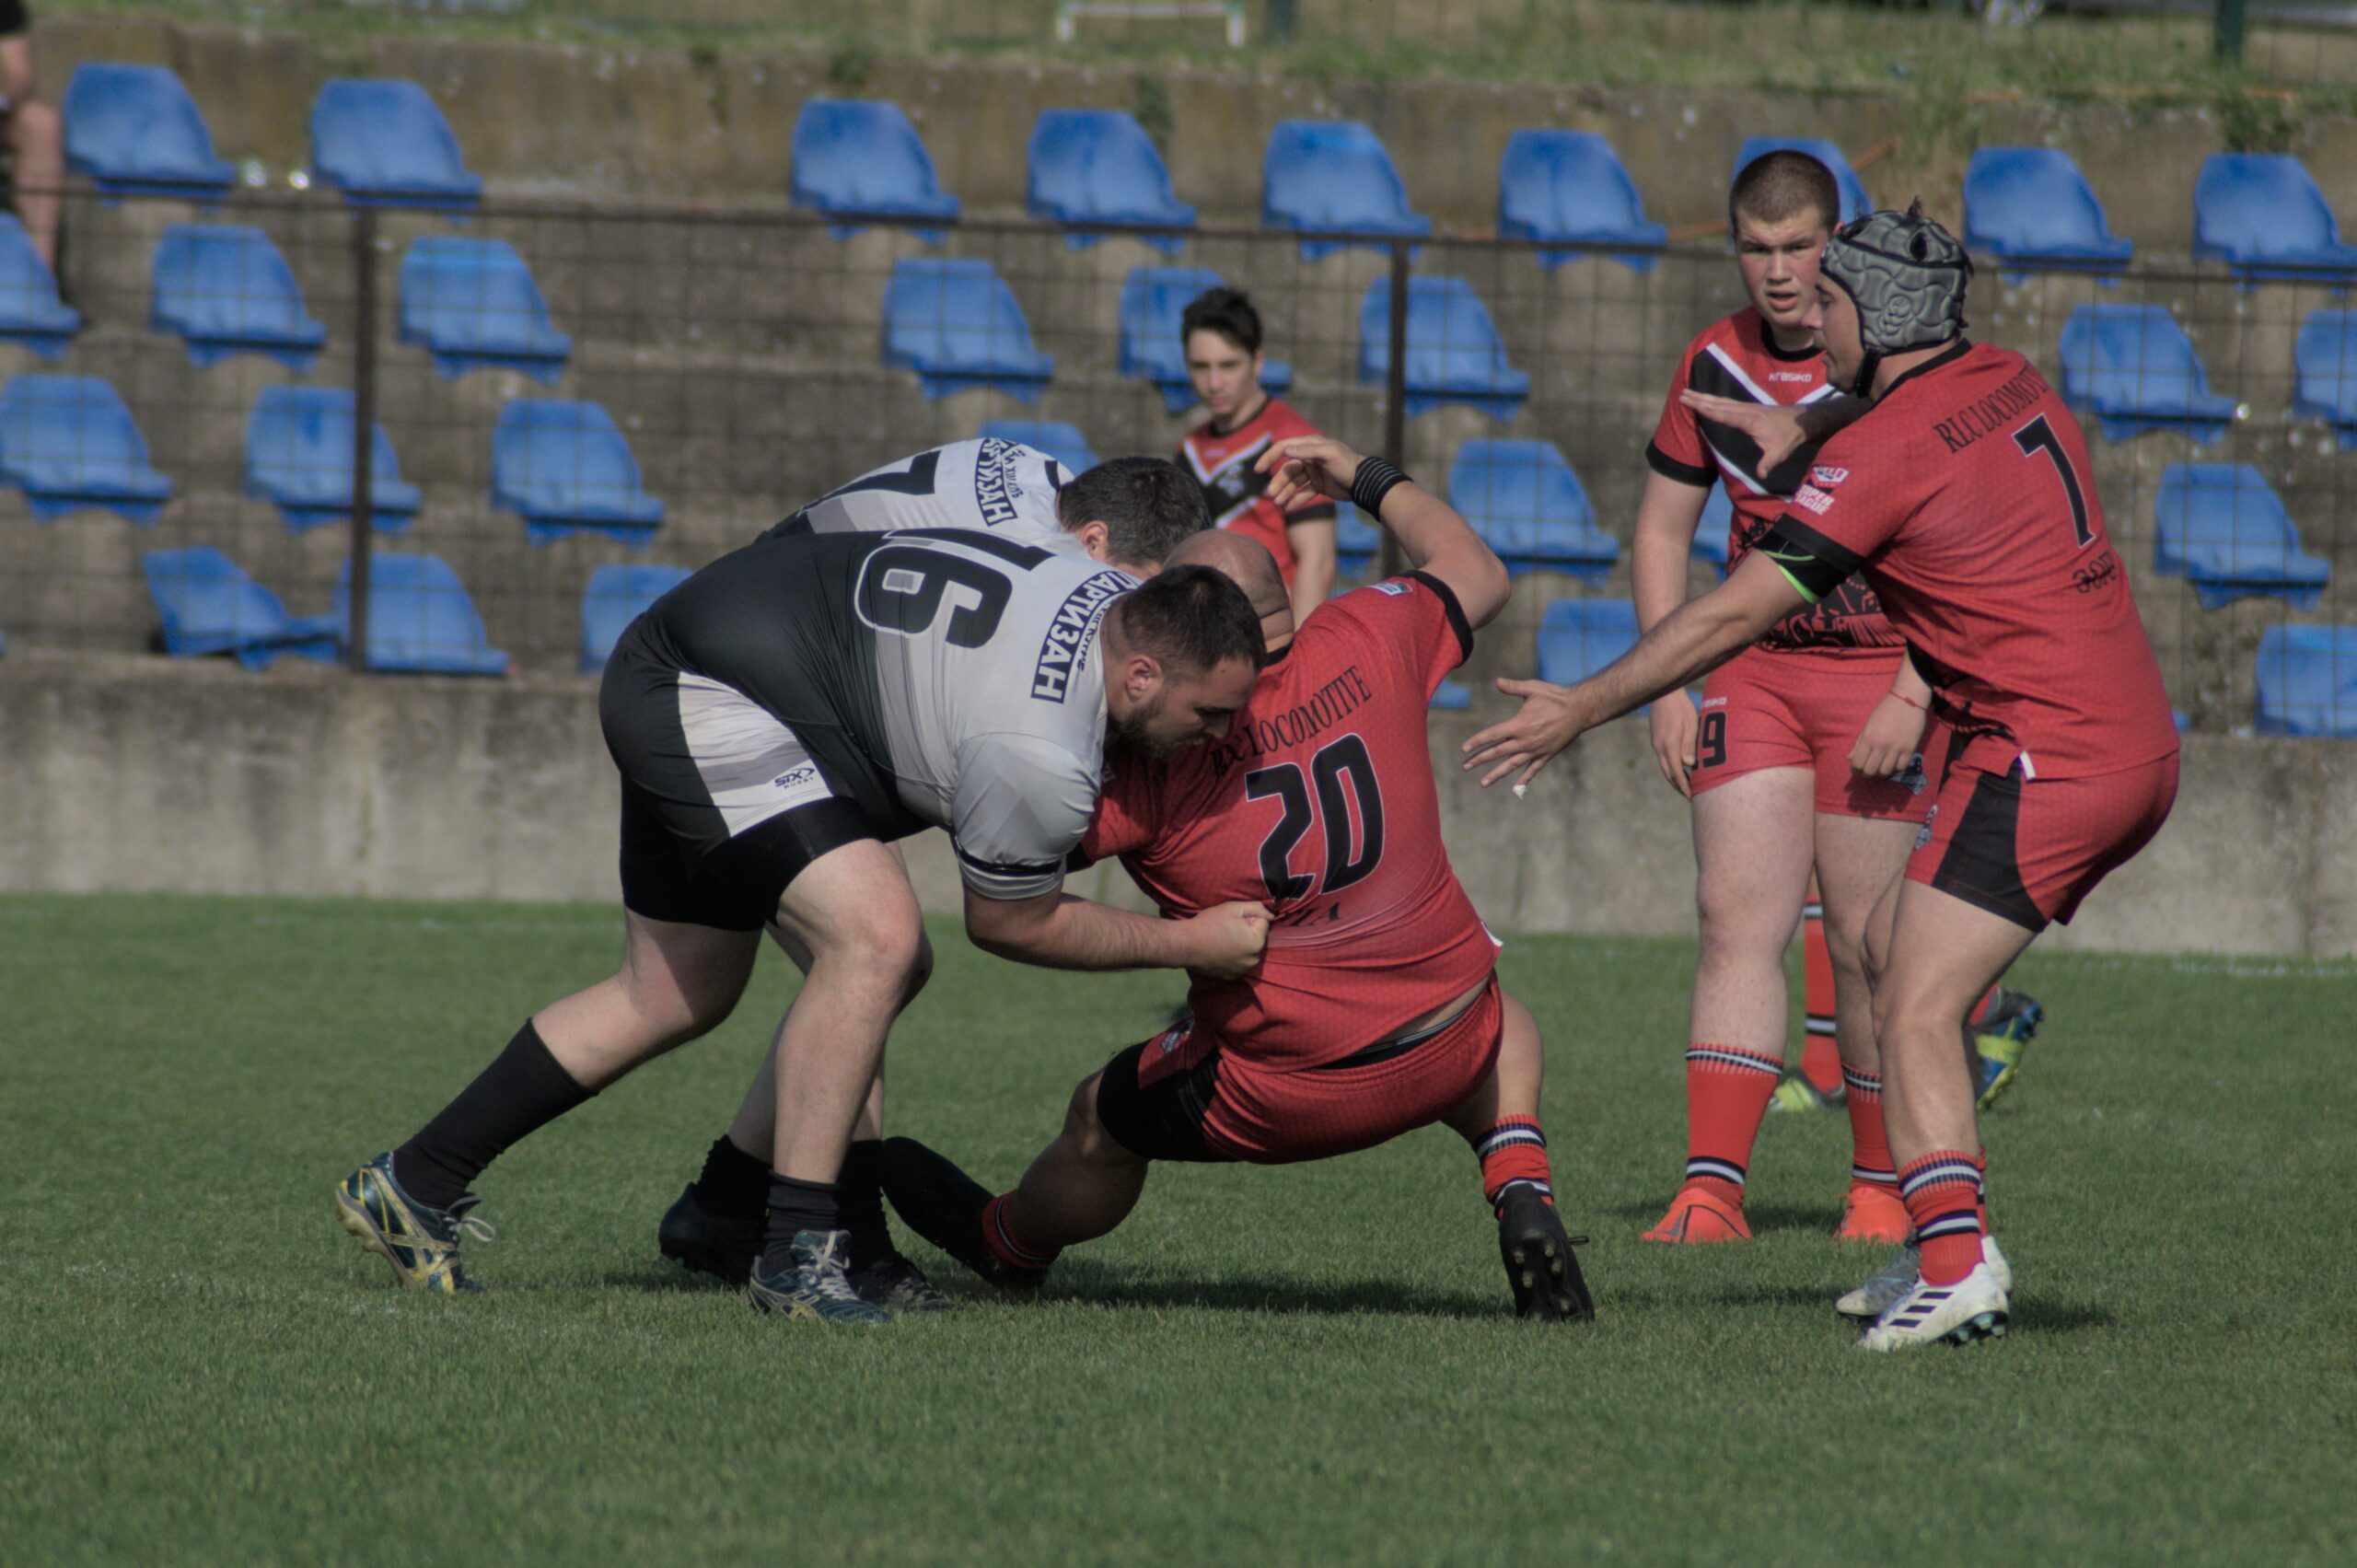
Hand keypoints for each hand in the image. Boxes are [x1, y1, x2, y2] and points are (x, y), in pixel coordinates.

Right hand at [1185, 899, 1270, 978]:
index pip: (1263, 923)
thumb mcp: (1234, 908)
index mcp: (1257, 943)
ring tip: (1222, 940)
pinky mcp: (1232, 976)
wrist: (1186, 945)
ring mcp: (1243, 970)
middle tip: (1227, 928)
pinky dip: (1234, 957)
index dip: (1248, 918)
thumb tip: (1271, 915)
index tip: (1233, 920)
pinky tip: (1220, 951)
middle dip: (1247, 932)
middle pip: (1256, 939)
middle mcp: (1253, 960)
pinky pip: (1239, 962)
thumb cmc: (1210, 924)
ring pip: (1248, 951)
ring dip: (1241, 945)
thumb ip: (1257, 908)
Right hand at [1255, 435, 1365, 512]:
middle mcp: (1309, 458)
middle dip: (1278, 483)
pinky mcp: (1319, 485)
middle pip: (1287, 470)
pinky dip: (1295, 501)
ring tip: (1279, 505)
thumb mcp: (1329, 454)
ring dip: (1285, 493)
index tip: (1257, 470)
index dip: (1269, 457)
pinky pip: (1303, 493)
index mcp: (1309, 446)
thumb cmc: (1347, 464)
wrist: (1364, 482)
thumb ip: (1308, 451)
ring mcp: (1313, 472)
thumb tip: (1286, 449)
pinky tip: (1288, 509)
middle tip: (1272, 496)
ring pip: (1293, 484)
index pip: (1283, 448)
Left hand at [1460, 677, 1591, 789]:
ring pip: (1511, 765)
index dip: (1477, 742)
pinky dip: (1524, 779)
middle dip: (1479, 760)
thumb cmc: (1555, 697)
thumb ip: (1513, 687)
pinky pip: (1533, 770)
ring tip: (1482, 783)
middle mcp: (1525, 741)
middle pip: (1497, 753)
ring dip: (1496, 774)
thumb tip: (1496, 681)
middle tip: (1465, 767)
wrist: (1580, 710)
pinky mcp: (1547, 755)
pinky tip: (1516, 788)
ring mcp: (1536, 750)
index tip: (1464, 749)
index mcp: (1519, 725)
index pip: (1492, 735)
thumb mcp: (1532, 688)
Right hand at [1648, 696, 1699, 798]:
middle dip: (1679, 786)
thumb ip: (1689, 745)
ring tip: (1686, 785)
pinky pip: (1663, 759)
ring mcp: (1656, 744)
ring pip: (1664, 767)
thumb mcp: (1689, 724)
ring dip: (1674, 778)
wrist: (1663, 693)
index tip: (1691, 797)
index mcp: (1668, 745)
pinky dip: (1671, 768)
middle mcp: (1659, 747)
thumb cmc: (1680, 706)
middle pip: (1668, 773)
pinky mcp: (1656, 739)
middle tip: (1690, 796)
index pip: (1676, 772)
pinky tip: (1679, 768)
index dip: (1684, 786)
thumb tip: (1688, 765)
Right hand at [1679, 390, 1810, 471]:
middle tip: (1682, 394)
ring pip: (1721, 401)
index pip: (1726, 415)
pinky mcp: (1747, 407)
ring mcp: (1746, 407)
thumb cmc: (1789, 437)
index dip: (1710, 411)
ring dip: (1703, 397)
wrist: (1801, 421)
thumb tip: (1761, 475)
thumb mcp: (1779, 452)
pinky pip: (1726, 403)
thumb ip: (1768, 463)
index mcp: (1750, 420)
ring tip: (1687, 392)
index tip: (1695, 405)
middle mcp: (1745, 410)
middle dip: (1700, 399)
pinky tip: (1706, 399)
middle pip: (1718, 404)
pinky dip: (1713, 400)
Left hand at [1849, 693, 1928, 777]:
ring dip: (1881, 773)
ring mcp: (1896, 748)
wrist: (1907, 700)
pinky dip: (1896, 768)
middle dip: (1867, 774)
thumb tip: (1849, 758)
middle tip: (1868, 772)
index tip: (1856, 771)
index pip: (1858, 763)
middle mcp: (1881, 745)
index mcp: (1868, 738)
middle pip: (1871, 771)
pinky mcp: (1910, 748)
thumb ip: (1858, 743)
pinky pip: (1901, 767)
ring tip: (1880, 768)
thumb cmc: (1884, 711)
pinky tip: (1894, 763)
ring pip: (1886, 772)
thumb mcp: (1868, 725)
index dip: (1855, 770)